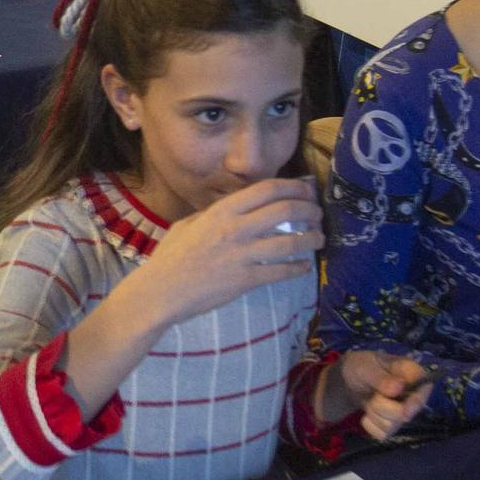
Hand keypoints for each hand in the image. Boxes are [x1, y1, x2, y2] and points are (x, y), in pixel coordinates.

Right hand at [125, 178, 322, 326]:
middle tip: (317, 214)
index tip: (306, 190)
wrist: (160, 292)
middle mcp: (234, 229)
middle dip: (310, 209)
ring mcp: (241, 255)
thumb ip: (213, 214)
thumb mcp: (188, 225)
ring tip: (319, 239)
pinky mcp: (246, 280)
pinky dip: (298, 268)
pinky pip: (282, 271)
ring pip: (291, 241)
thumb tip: (236, 208)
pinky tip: (304, 267)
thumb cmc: (169, 258)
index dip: (293, 186)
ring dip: (312, 238)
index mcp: (220, 212)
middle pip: (285, 210)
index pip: (267, 189)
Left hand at [332, 353, 435, 441]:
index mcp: (414, 374)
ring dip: (375, 414)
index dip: (413, 401)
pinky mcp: (394, 425)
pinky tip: (368, 414)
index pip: (424, 389)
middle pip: (406, 414)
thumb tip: (398, 388)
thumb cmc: (362, 367)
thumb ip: (380, 377)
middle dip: (382, 406)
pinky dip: (370, 425)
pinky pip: (383, 434)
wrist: (349, 380)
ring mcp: (406, 412)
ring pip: (393, 426)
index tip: (398, 402)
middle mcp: (415, 395)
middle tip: (373, 395)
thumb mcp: (365, 367)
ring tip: (370, 401)